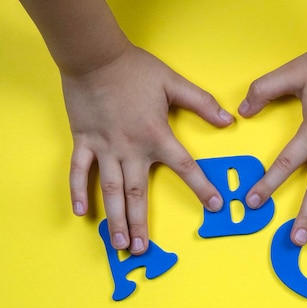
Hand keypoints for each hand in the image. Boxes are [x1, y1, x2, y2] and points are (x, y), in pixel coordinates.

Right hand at [63, 44, 233, 253]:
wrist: (95, 56)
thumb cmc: (135, 69)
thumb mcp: (173, 83)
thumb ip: (201, 102)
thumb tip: (228, 119)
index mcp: (156, 136)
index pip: (185, 168)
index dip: (201, 187)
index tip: (214, 206)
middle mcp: (130, 149)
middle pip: (137, 193)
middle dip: (141, 223)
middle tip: (142, 250)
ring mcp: (104, 147)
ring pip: (109, 190)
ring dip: (114, 218)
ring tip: (119, 243)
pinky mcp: (83, 141)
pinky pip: (79, 172)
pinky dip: (77, 191)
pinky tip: (81, 213)